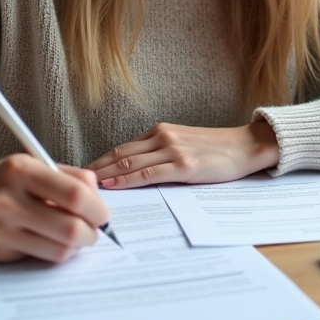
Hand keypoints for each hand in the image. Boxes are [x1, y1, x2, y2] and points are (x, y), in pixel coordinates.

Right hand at [0, 152, 109, 262]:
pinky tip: (48, 237)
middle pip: (69, 229)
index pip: (74, 194)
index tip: (103, 214)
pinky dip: (53, 250)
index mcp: (21, 170)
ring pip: (58, 250)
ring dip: (76, 246)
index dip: (97, 209)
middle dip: (91, 233)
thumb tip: (101, 205)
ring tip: (75, 235)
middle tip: (93, 230)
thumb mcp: (39, 165)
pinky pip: (40, 258)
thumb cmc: (12, 179)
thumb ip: (73, 179)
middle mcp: (6, 200)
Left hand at [87, 121, 279, 188]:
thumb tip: (133, 172)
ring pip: (129, 163)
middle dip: (95, 169)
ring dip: (105, 176)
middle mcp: (163, 137)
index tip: (82, 173)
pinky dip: (127, 180)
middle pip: (119, 155)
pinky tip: (113, 187)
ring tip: (85, 187)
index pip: (121, 148)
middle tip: (72, 182)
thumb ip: (160, 153)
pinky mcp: (184, 166)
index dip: (99, 161)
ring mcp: (172, 150)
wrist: (247, 146)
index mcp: (160, 131)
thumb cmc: (217, 149)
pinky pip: (148, 174)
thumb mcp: (184, 144)